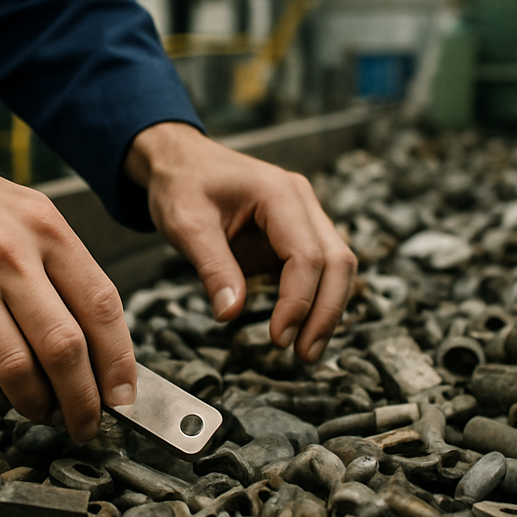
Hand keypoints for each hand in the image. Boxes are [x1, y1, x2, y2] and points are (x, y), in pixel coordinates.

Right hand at [0, 115, 135, 440]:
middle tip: (89, 422)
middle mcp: (11, 254)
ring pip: (21, 368)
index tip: (124, 392)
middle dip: (86, 399)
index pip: (103, 305)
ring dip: (40, 404)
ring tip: (46, 413)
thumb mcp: (18, 207)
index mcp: (45, 226)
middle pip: (68, 347)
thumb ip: (56, 261)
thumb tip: (91, 330)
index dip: (120, 360)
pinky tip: (4, 389)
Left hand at [125, 122, 356, 360]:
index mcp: (278, 192)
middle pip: (336, 261)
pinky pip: (319, 268)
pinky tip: (302, 329)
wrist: (179, 161)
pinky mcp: (296, 232)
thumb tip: (231, 315)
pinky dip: (315, 299)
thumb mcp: (186, 225)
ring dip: (327, 310)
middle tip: (303, 355)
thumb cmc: (181, 185)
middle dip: (325, 312)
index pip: (306, 255)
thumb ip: (212, 268)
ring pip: (337, 266)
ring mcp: (304, 215)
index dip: (298, 301)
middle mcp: (301, 201)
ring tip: (306, 351)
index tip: (278, 338)